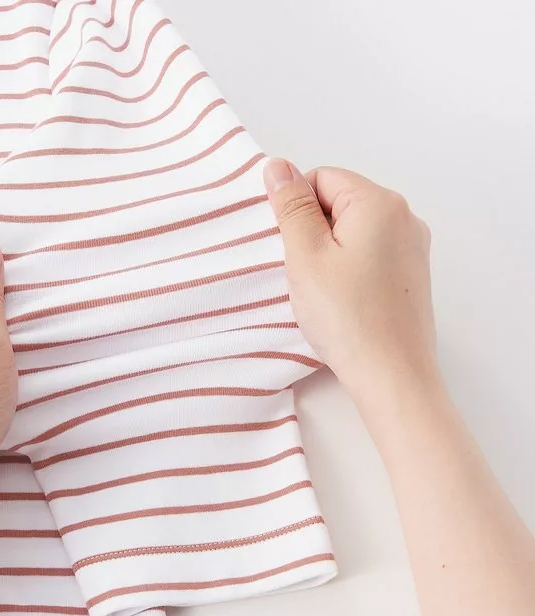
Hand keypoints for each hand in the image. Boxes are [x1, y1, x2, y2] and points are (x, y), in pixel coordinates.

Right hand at [263, 160, 435, 405]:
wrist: (392, 374)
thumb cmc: (346, 316)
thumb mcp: (305, 256)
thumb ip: (291, 207)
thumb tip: (277, 166)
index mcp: (380, 202)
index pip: (322, 178)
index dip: (297, 209)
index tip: (289, 247)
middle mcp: (405, 216)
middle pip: (341, 202)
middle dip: (313, 231)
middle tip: (304, 272)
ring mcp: (413, 247)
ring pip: (354, 231)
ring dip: (329, 252)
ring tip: (322, 291)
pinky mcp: (412, 275)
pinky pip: (371, 254)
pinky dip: (349, 269)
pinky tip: (342, 300)